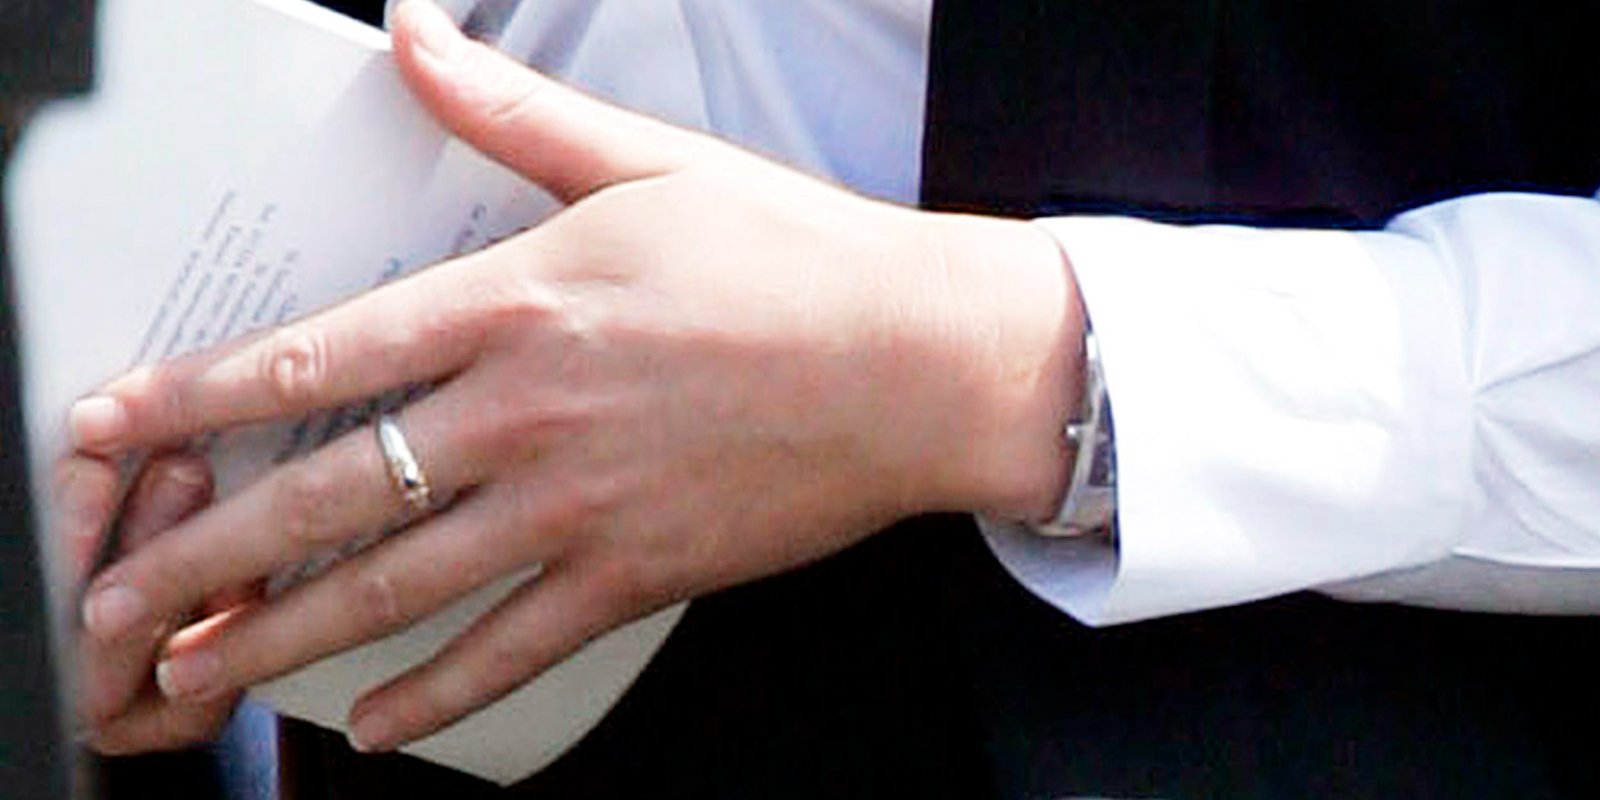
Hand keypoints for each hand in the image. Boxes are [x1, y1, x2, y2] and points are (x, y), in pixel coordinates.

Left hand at [69, 0, 1080, 752]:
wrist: (921, 361)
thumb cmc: (796, 261)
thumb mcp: (647, 164)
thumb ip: (511, 114)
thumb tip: (415, 35)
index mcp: (522, 302)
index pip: (323, 355)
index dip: (198, 395)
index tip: (111, 425)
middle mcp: (531, 412)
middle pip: (334, 493)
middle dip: (204, 552)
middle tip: (113, 600)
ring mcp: (582, 505)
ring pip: (402, 587)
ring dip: (283, 637)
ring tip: (194, 672)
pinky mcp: (639, 571)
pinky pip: (516, 648)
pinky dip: (438, 696)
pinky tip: (376, 728)